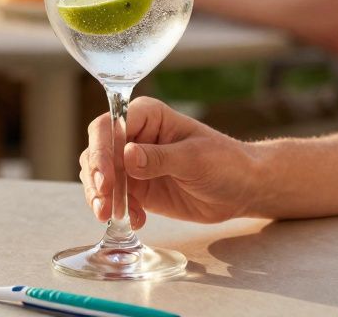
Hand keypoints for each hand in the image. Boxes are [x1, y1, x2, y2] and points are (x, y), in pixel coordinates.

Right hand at [80, 97, 259, 226]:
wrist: (241, 189)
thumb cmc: (225, 162)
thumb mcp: (195, 159)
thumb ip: (160, 158)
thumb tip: (127, 155)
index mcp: (148, 115)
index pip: (110, 125)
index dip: (102, 150)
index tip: (106, 179)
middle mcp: (134, 135)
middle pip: (97, 150)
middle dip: (96, 178)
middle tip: (104, 205)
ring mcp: (132, 163)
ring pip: (99, 175)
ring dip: (100, 197)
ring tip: (112, 217)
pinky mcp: (136, 187)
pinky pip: (114, 198)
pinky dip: (118, 211)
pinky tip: (137, 221)